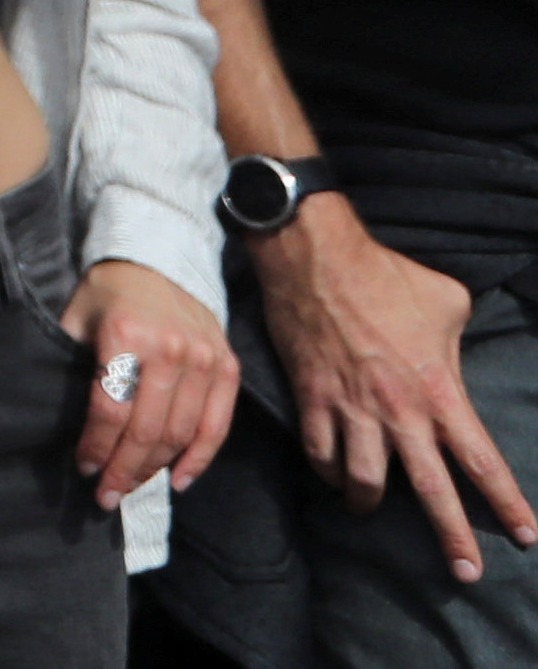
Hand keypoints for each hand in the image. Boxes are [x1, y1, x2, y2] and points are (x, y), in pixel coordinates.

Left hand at [61, 257, 240, 512]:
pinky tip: (178, 480)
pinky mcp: (227, 367)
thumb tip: (55, 419)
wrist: (158, 261)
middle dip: (123, 470)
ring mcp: (203, 359)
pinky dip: (199, 458)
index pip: (110, 409)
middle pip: (147, 429)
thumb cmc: (107, 294)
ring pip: (180, 433)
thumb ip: (70, 362)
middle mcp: (170, 349)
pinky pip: (217, 425)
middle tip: (105, 496)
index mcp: (126, 335)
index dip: (96, 446)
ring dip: (154, 469)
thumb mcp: (76, 317)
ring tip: (131, 489)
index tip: (84, 469)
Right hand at [255, 195, 537, 577]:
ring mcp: (351, 408)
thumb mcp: (447, 301)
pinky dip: (327, 471)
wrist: (313, 256)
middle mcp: (399, 411)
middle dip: (453, 537)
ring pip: (364, 482)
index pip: (482, 461)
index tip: (527, 536)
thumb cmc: (385, 274)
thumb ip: (460, 337)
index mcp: (440, 390)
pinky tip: (333, 474)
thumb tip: (457, 349)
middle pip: (431, 490)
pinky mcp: (312, 397)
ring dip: (368, 504)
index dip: (507, 504)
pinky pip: (319, 453)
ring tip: (369, 512)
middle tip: (466, 573)